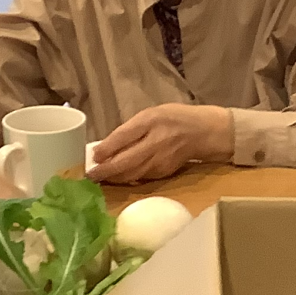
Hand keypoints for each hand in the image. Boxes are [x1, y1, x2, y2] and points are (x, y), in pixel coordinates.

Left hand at [89, 104, 233, 183]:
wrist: (205, 132)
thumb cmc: (175, 119)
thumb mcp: (152, 114)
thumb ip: (131, 129)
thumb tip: (106, 148)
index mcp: (150, 121)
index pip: (122, 137)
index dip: (105, 149)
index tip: (93, 157)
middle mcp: (155, 142)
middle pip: (125, 161)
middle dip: (105, 171)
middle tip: (90, 176)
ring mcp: (161, 160)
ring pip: (132, 174)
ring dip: (114, 178)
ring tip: (100, 179)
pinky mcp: (165, 172)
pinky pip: (142, 177)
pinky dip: (128, 179)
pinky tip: (119, 178)